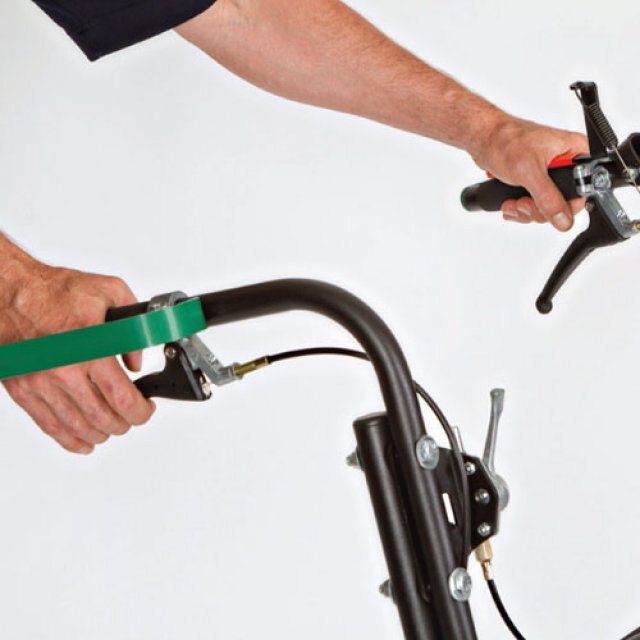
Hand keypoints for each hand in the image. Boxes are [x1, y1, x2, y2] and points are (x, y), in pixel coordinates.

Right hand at [1, 260, 154, 453]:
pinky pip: (49, 426)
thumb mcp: (109, 293)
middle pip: (102, 419)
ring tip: (112, 426)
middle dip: (125, 423)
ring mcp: (41, 384)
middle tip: (132, 416)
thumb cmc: (55, 291)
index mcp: (89, 348)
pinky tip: (84, 441)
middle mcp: (64, 371)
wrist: (9, 293)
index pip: (121, 398)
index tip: (146, 408)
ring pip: (78, 427)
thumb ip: (133, 325)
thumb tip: (137, 360)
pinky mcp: (24, 391)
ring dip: (101, 433)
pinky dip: (71, 440)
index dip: (140, 411)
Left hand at [473, 116, 588, 230]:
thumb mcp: (529, 172)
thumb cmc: (506, 141)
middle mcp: (566, 163)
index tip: (544, 207)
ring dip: (526, 211)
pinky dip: (520, 209)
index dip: (564, 206)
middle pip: (563, 204)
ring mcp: (550, 175)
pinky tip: (509, 203)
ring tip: (513, 203)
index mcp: (575, 152)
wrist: (484, 138)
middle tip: (523, 203)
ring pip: (547, 209)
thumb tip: (563, 219)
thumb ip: (548, 198)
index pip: (583, 191)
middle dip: (539, 210)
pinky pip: (534, 206)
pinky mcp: (535, 182)